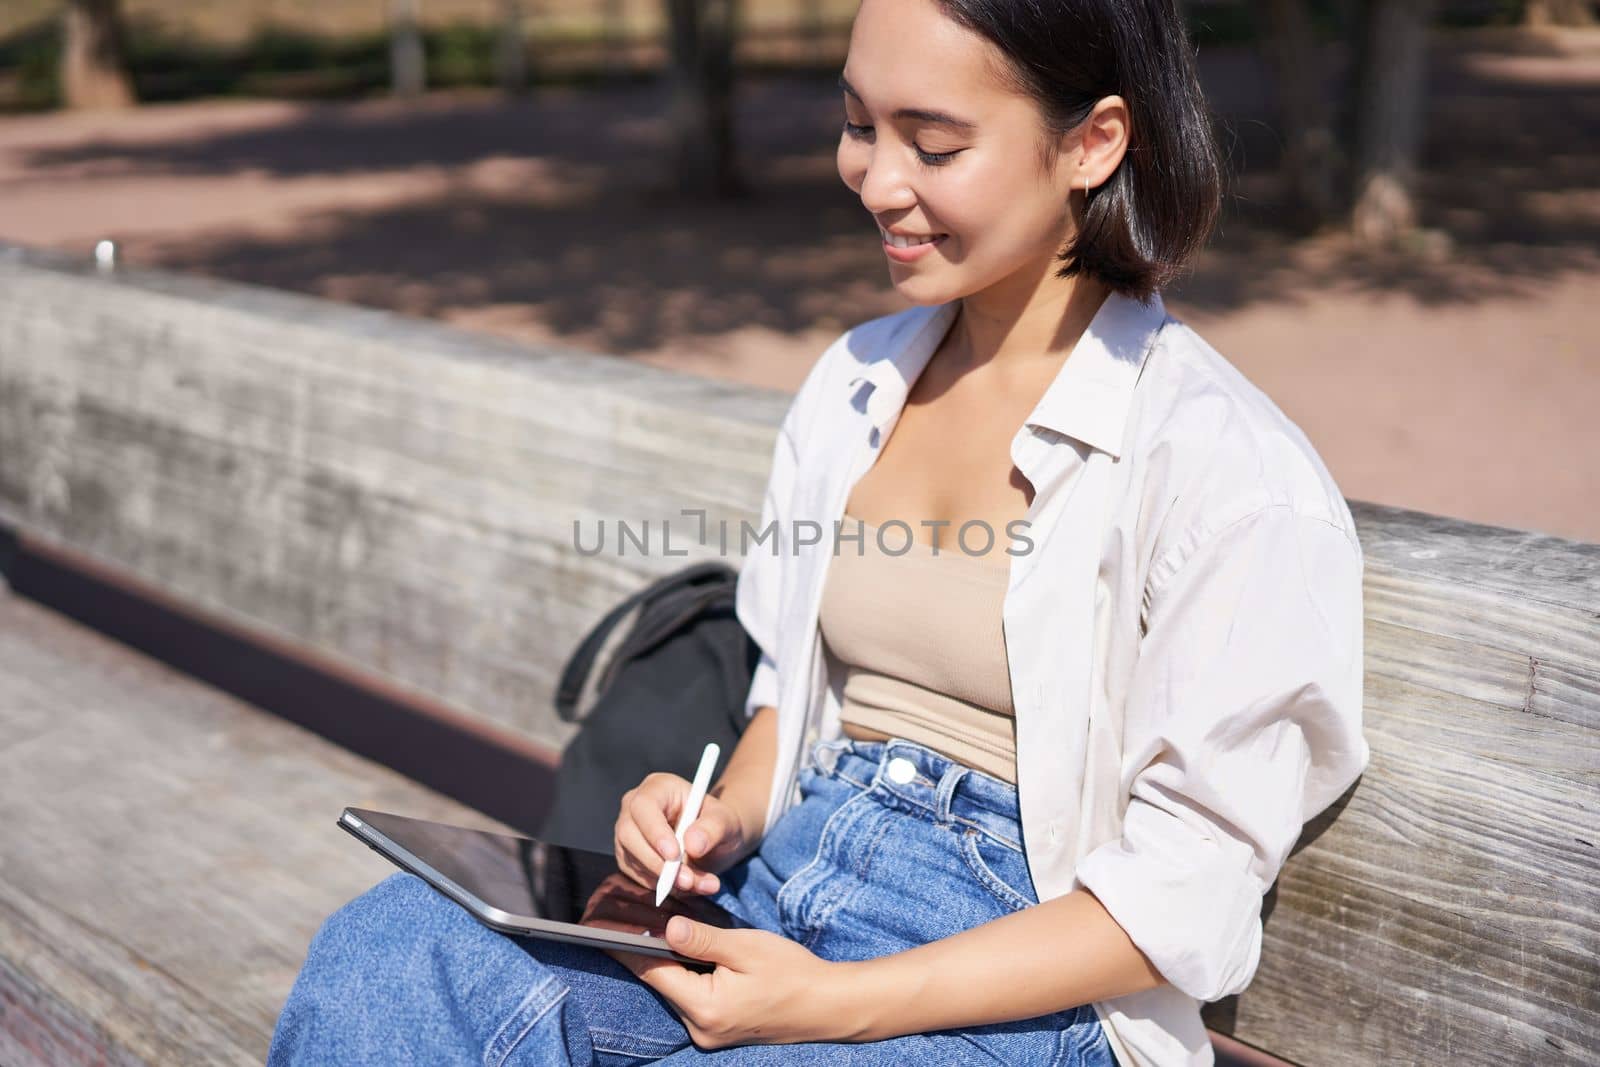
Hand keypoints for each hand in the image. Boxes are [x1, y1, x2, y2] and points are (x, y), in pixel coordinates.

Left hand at [608, 917, 857, 1047]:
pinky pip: (688, 992)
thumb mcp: (747, 948)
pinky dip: (679, 968)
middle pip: (657, 979)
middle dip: (638, 944)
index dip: (623, 943)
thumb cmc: (792, 974)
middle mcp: (700, 1026)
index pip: (651, 971)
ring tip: (637, 922)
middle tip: (614, 913)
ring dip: (658, 955)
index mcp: (705, 1008)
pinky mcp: (717, 1025)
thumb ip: (703, 939)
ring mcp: (708, 1030)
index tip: (597, 922)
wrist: (828, 1006)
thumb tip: (666, 928)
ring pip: (672, 985)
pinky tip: (671, 945)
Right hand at [614, 772, 748, 896]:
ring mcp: (628, 835)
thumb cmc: (718, 823)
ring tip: (701, 884)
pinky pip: (639, 877)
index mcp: (657, 788)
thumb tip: (693, 844)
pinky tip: (690, 886)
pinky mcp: (629, 859)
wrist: (714, 841)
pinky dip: (664, 887)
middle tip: (688, 880)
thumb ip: (713, 828)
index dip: (655, 831)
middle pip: (630, 836)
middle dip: (658, 863)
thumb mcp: (725, 821)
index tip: (674, 855)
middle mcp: (634, 809)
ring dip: (666, 880)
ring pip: (634, 861)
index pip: (644, 806)